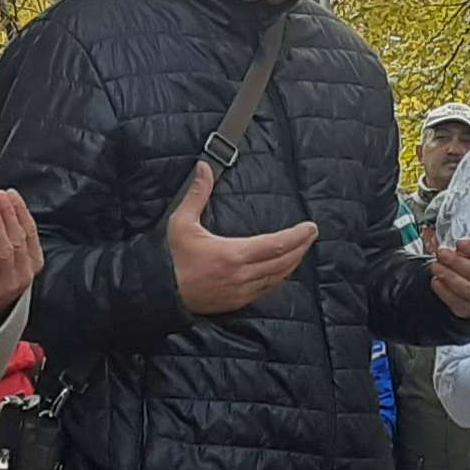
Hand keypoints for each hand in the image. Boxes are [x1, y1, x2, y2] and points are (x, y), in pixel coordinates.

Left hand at [0, 190, 42, 337]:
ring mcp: (9, 283)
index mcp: (34, 262)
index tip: (12, 195)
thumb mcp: (13, 257)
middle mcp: (25, 273)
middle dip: (9, 214)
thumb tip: (7, 204)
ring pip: (6, 250)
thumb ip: (13, 235)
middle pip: (18, 239)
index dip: (21, 211)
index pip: (31, 232)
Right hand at [167, 162, 317, 316]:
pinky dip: (278, 278)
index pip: (277, 244)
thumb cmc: (170, 257)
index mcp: (233, 254)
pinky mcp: (236, 302)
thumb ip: (197, 194)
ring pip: (278, 277)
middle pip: (284, 262)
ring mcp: (241, 291)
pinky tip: (280, 270)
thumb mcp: (181, 222)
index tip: (311, 227)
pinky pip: (266, 290)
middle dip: (301, 247)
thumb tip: (203, 167)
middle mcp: (242, 275)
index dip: (298, 236)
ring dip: (292, 263)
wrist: (158, 292)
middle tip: (311, 235)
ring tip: (300, 250)